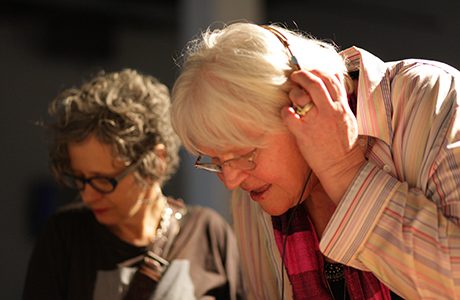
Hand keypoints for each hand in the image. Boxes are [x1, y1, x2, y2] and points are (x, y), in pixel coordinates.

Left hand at [281, 70, 364, 203]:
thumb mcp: (349, 117)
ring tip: (292, 98)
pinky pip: (288, 115)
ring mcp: (316, 122)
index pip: (330, 79)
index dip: (318, 71)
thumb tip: (335, 81)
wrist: (342, 167)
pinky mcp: (303, 133)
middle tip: (294, 76)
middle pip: (314, 82)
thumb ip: (341, 99)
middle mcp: (330, 111)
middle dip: (302, 75)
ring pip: (300, 96)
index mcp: (342, 106)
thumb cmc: (344, 145)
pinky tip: (286, 112)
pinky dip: (284, 111)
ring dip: (293, 93)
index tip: (310, 71)